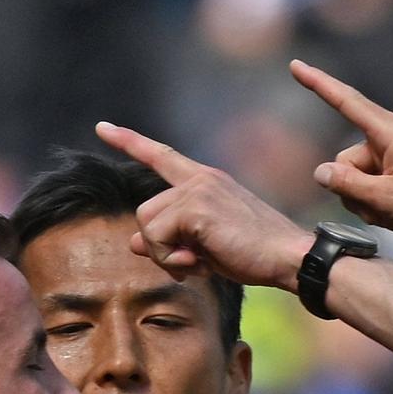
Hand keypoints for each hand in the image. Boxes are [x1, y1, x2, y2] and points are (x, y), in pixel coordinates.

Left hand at [93, 121, 314, 289]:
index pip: (161, 156)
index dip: (129, 141)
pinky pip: (156, 238)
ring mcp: (197, 190)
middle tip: (189, 264)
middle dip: (158, 246)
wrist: (289, 258)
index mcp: (206, 181)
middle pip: (145, 210)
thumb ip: (171, 239)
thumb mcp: (207, 246)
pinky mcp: (195, 207)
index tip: (103, 128)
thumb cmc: (255, 254)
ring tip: (196, 264)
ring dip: (163, 255)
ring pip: (146, 224)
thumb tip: (132, 242)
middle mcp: (200, 178)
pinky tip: (198, 265)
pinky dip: (170, 259)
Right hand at [291, 59, 392, 243]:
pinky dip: (380, 202)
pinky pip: (375, 183)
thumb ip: (349, 185)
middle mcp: (392, 136)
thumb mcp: (388, 200)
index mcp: (390, 132)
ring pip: (358, 176)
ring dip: (367, 201)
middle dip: (352, 188)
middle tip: (379, 210)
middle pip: (346, 159)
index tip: (294, 65)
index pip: (345, 102)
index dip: (317, 84)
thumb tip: (320, 172)